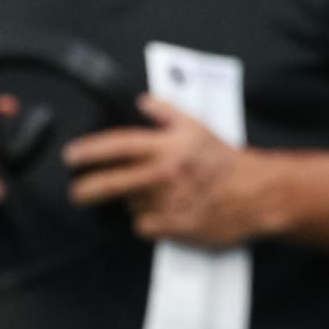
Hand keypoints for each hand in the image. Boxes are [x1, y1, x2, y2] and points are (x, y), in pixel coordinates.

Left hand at [65, 95, 259, 245]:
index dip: (88, 151)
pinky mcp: (176, 227)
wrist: (258, 193)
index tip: (71, 156)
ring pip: (128, 205)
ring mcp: (168, 202)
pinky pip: (144, 226)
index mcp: (164, 147)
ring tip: (147, 197)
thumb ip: (166, 111)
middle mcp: (161, 174)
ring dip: (129, 202)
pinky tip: (159, 214)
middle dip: (84, 190)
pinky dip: (146, 222)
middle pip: (108, 183)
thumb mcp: (196, 126)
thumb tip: (142, 101)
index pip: (115, 146)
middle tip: (77, 192)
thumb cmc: (224, 159)